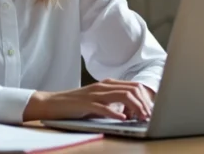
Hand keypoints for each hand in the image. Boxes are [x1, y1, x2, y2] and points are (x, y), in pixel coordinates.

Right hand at [23, 79, 153, 121]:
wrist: (53, 103)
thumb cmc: (77, 105)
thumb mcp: (99, 101)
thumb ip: (114, 102)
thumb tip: (132, 111)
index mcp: (108, 84)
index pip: (134, 86)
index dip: (146, 98)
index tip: (150, 111)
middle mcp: (103, 86)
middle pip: (132, 90)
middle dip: (144, 103)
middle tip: (148, 116)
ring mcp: (95, 93)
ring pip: (122, 96)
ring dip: (135, 107)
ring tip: (140, 118)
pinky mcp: (86, 103)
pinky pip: (104, 107)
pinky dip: (116, 113)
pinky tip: (123, 119)